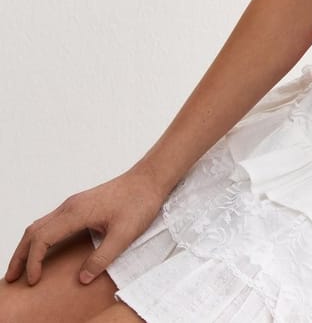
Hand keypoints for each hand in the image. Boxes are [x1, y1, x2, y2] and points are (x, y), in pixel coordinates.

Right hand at [4, 163, 167, 286]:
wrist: (150, 179)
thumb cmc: (139, 202)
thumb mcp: (124, 234)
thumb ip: (102, 257)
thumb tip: (82, 278)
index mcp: (77, 212)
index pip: (42, 238)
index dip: (33, 261)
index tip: (32, 280)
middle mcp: (70, 206)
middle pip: (34, 230)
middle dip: (20, 255)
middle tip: (11, 277)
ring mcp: (74, 203)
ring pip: (41, 224)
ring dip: (28, 245)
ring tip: (22, 267)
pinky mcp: (80, 204)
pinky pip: (51, 221)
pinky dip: (40, 237)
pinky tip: (44, 250)